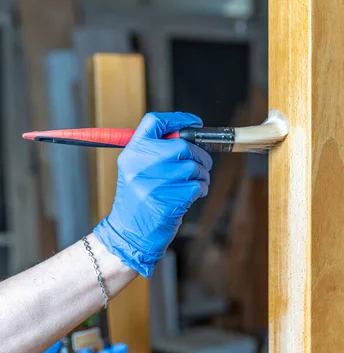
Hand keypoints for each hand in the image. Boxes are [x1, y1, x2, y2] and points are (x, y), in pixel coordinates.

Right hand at [93, 112, 211, 276]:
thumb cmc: (139, 199)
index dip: (179, 119)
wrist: (130, 233)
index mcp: (132, 152)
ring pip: (194, 167)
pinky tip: (193, 195)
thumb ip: (157, 151)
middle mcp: (140, 164)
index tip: (196, 123)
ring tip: (196, 182)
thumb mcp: (137, 170)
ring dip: (203, 175)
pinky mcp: (169, 199)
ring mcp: (154, 182)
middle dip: (200, 154)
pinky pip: (197, 186)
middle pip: (182, 145)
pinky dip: (201, 189)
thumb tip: (191, 135)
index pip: (155, 122)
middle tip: (203, 163)